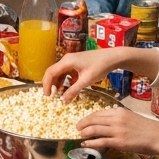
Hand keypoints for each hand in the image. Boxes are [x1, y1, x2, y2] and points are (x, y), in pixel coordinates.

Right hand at [43, 46, 158, 101]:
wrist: (112, 57)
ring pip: (59, 73)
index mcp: (67, 62)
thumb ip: (73, 91)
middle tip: (50, 96)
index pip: (50, 72)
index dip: (46, 85)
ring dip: (57, 83)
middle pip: (52, 72)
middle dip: (49, 84)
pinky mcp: (76, 63)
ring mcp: (71, 61)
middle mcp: (66, 60)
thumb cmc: (100, 66)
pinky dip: (64, 81)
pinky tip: (67, 88)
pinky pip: (66, 72)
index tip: (47, 96)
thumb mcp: (86, 80)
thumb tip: (62, 101)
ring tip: (58, 94)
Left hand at [76, 107, 158, 157]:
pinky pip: (100, 141)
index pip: (98, 113)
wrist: (157, 137)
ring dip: (84, 133)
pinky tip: (85, 144)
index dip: (88, 117)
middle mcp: (116, 119)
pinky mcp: (118, 142)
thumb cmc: (146, 128)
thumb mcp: (131, 116)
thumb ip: (119, 116)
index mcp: (119, 112)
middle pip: (93, 120)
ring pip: (94, 130)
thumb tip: (108, 117)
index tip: (82, 121)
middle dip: (83, 124)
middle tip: (77, 128)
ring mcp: (117, 131)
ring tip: (80, 135)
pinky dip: (90, 143)